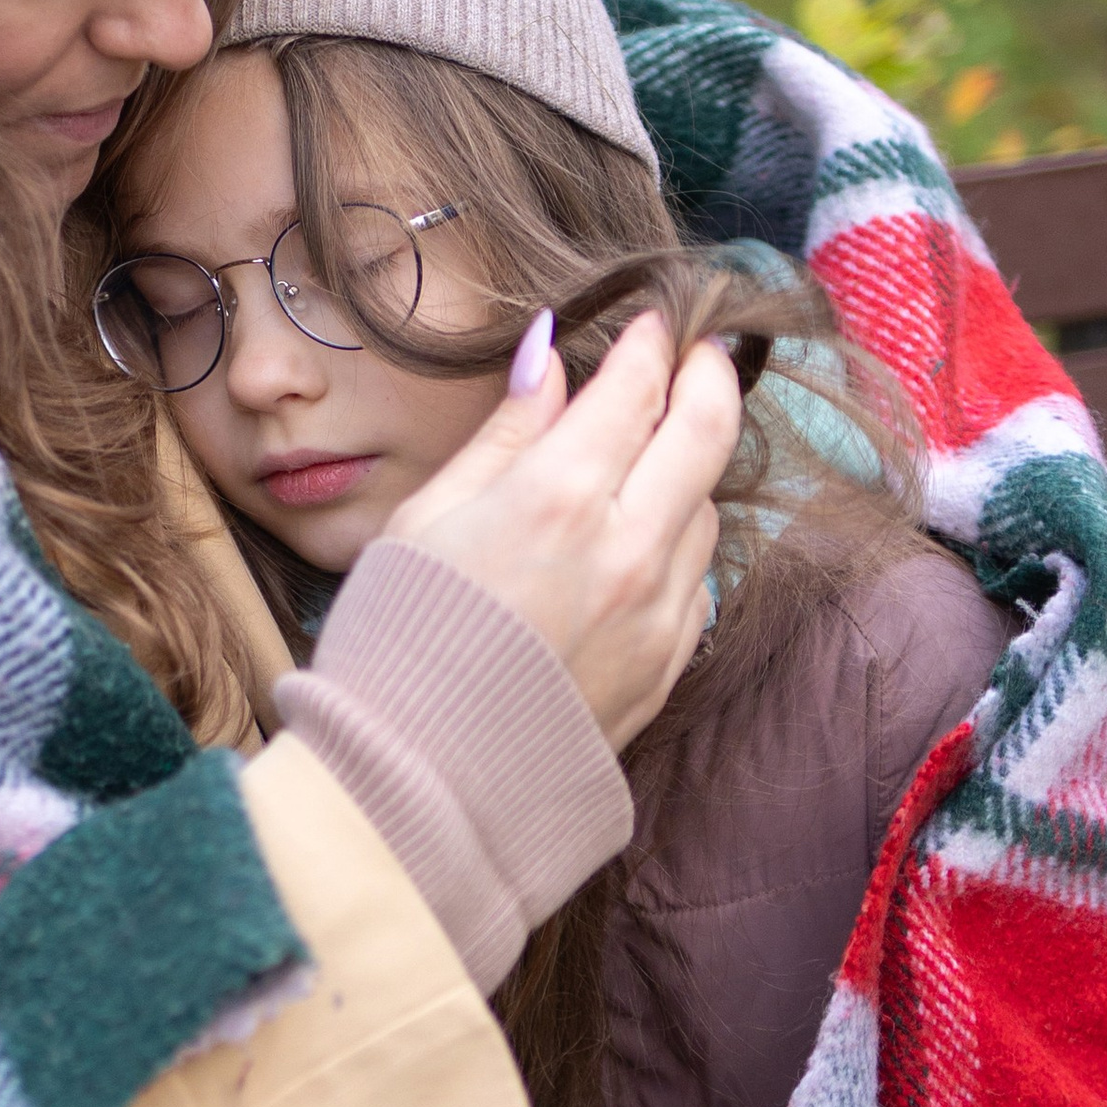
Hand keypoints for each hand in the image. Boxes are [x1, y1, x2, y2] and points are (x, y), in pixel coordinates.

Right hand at [380, 312, 739, 751]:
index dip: (650, 344)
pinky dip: (677, 546)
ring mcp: (657, 611)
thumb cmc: (397, 641)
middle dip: (709, 378)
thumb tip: (549, 356)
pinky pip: (696, 581)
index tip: (653, 325)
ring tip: (652, 458)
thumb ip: (505, 433)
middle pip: (707, 431)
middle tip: (701, 355)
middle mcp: (627, 547)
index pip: (636, 387)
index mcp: (559, 496)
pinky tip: (636, 545)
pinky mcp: (667, 664)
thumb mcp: (427, 515)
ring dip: (688, 469)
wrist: (416, 781)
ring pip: (706, 508)